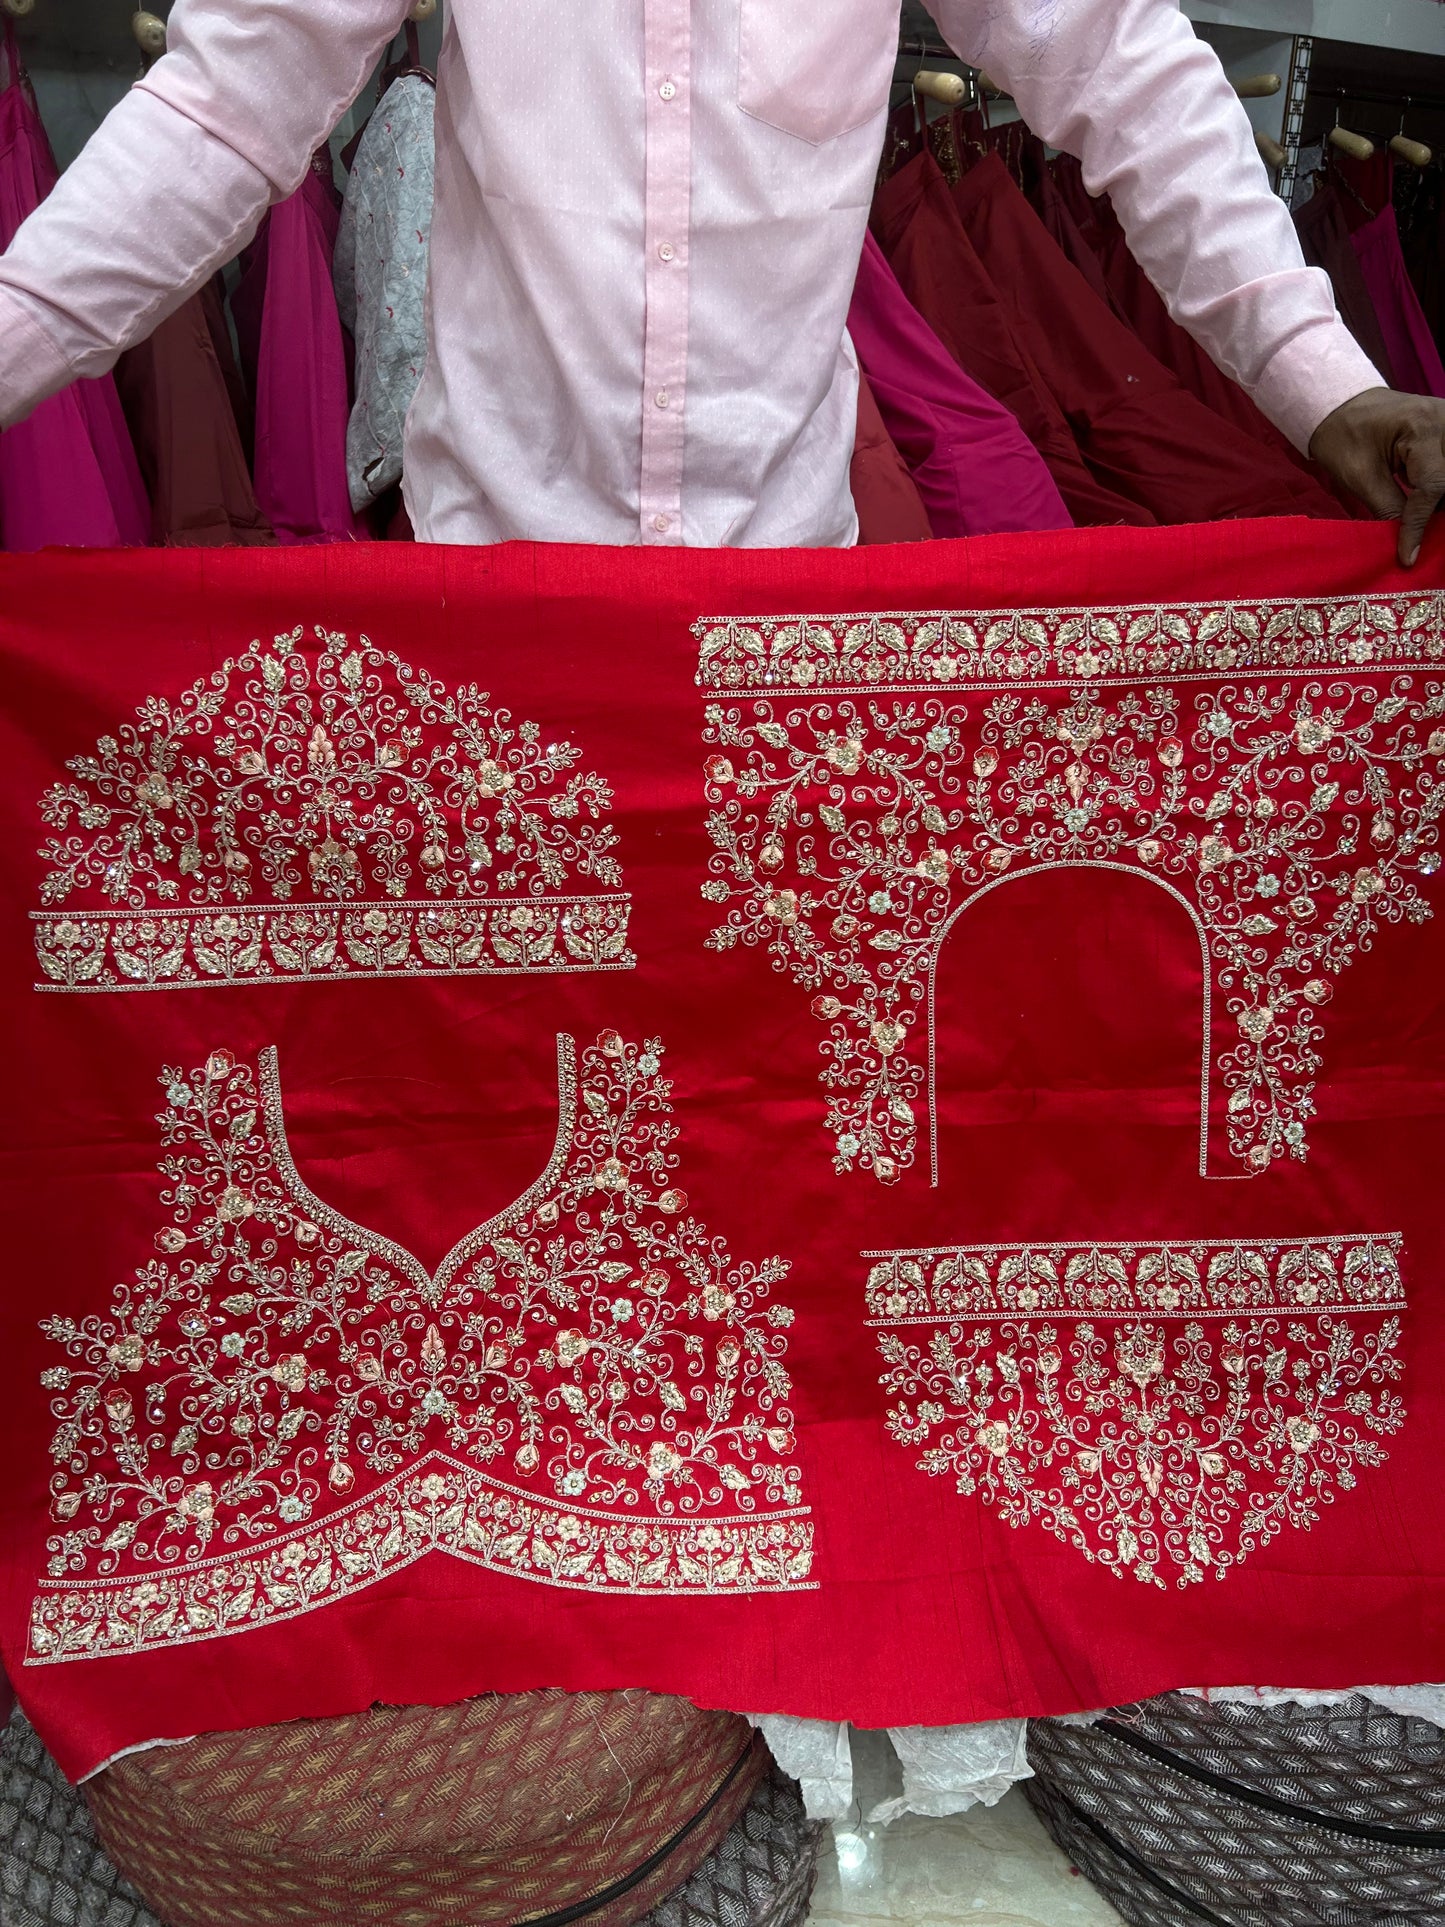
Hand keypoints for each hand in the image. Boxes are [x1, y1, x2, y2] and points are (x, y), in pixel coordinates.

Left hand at [1309, 389, 1444, 566]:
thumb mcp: (1360, 476)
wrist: (1341, 406)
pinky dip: (1438, 492)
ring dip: (1438, 504)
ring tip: (1418, 528)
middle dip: (1436, 515)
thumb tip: (1407, 544)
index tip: (1408, 556)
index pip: (1433, 487)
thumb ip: (1389, 508)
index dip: (1419, 526)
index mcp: (1421, 427)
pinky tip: (1424, 511)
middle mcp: (1444, 421)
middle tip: (1417, 544)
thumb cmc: (1343, 436)